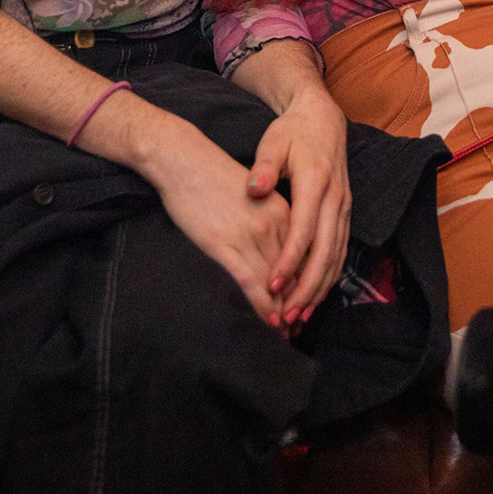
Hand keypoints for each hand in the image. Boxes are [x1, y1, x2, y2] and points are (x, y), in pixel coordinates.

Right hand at [107, 93, 292, 323]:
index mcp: (283, 210)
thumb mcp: (256, 196)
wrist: (183, 159)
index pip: (305, 255)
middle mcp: (272, 224)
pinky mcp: (223, 244)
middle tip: (300, 329)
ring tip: (286, 334)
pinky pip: (250, 282)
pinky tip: (270, 322)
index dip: (309, 285)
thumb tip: (277, 252)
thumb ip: (271, 221)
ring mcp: (248, 235)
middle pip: (294, 273)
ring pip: (275, 283)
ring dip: (283, 312)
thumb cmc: (215, 177)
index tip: (308, 307)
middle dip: (299, 305)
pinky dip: (263, 304)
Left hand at [247, 91, 351, 327]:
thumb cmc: (291, 131)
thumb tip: (254, 189)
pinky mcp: (344, 212)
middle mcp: (335, 199)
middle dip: (307, 287)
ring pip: (336, 256)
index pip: (304, 231)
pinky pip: (339, 250)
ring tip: (300, 316)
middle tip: (288, 315)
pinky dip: (329, 276)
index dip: (289, 261)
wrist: (321, 117)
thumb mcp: (273, 142)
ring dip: (320, 288)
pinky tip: (315, 295)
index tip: (270, 285)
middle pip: (325, 252)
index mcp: (316, 182)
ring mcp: (343, 207)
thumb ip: (264, 166)